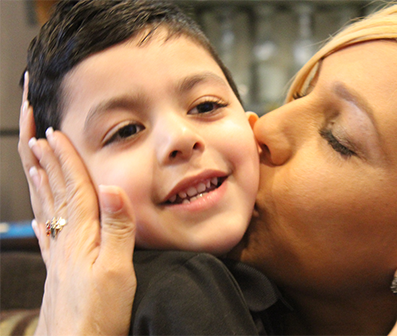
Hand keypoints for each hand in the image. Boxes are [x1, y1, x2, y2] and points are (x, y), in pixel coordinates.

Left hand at [18, 73, 137, 335]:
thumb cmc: (97, 317)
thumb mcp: (117, 271)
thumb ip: (117, 228)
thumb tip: (112, 187)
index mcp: (80, 236)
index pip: (72, 187)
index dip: (64, 159)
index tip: (55, 132)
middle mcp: (65, 240)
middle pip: (53, 190)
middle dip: (43, 157)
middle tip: (32, 129)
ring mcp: (59, 255)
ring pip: (48, 207)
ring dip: (41, 178)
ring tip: (33, 158)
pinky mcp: (59, 270)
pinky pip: (47, 232)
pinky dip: (42, 214)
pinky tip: (39, 212)